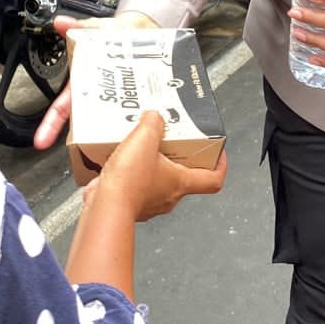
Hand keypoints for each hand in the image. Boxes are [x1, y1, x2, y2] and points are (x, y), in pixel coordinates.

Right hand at [32, 11, 158, 149]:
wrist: (142, 30)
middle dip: (85, 139)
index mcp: (83, 83)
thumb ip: (77, 27)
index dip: (50, 124)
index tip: (41, 140)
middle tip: (87, 150)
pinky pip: (138, 113)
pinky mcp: (138, 98)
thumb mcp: (95, 29)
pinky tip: (145, 127)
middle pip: (87, 123)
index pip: (62, 107)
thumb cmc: (114, 34)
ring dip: (115, 130)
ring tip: (118, 141)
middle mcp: (99, 95)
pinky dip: (141, 119)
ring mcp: (118, 99)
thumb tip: (60, 22)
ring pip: (113, 121)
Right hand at [85, 110, 227, 222]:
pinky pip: (135, 187)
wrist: (104, 206)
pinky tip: (119, 162)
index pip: (213, 179)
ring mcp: (150, 203)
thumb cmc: (129, 182)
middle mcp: (168, 196)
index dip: (220, 165)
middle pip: (183, 176)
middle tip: (170, 142)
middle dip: (178, 157)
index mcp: (181, 182)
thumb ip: (153, 122)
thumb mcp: (145, 138)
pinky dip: (130, 175)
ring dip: (150, 165)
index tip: (218, 153)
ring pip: (157, 181)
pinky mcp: (131, 205)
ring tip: (138, 148)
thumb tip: (154, 117)